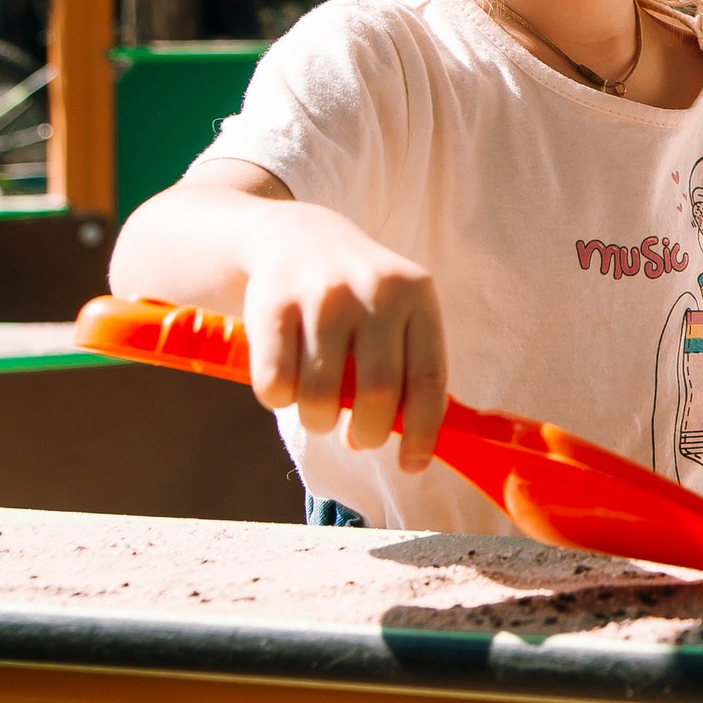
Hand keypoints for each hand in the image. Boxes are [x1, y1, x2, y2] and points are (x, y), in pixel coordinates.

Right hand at [239, 205, 448, 473]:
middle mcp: (376, 291)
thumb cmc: (357, 298)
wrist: (295, 236)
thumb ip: (408, 368)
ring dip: (319, 421)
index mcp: (418, 296)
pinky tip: (286, 386)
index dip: (421, 431)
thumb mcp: (397, 314)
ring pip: (321, 395)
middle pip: (378, 391)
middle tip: (357, 439)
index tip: (412, 466)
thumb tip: (413, 447)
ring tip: (320, 413)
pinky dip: (279, 400)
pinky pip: (275, 382)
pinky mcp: (273, 302)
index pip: (429, 377)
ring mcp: (324, 294)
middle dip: (366, 433)